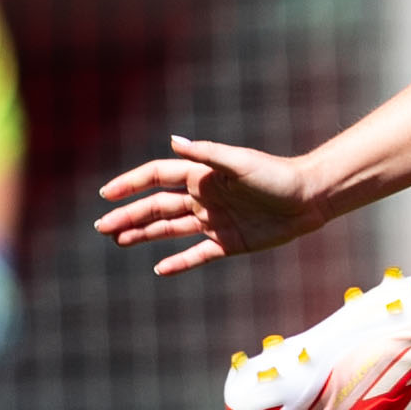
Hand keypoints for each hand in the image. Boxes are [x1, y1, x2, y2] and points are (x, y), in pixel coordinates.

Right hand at [93, 137, 326, 275]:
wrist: (309, 200)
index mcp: (201, 176)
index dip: (130, 185)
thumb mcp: (241, 163)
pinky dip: (178, 261)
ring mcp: (213, 221)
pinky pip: (196, 254)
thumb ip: (207, 154)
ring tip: (118, 241)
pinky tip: (158, 268)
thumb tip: (174, 141)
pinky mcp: (228, 243)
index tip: (106, 195)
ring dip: (143, 235)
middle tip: (101, 226)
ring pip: (169, 229)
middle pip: (156, 207)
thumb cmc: (277, 176)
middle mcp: (202, 198)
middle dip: (128, 215)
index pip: (156, 178)